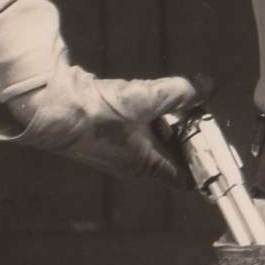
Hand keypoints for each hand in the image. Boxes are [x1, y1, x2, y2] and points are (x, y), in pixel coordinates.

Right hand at [0, 62, 211, 186]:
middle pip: (172, 156)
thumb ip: (181, 92)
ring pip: (152, 141)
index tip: (216, 146)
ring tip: (168, 101)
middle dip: (186, 136)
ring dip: (163, 122)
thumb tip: (207, 86)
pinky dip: (143, 116)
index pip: (186, 179)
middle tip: (195, 112)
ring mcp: (117, 153)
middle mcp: (133, 165)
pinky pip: (133, 130)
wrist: (49, 109)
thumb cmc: (96, 114)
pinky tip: (139, 98)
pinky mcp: (104, 137)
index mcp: (148, 166)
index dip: (204, 166)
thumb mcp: (146, 99)